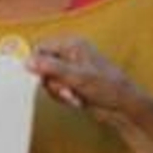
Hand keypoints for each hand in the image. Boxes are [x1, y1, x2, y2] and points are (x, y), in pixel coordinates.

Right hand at [27, 37, 149, 128]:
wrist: (125, 108)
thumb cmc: (108, 87)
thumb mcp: (77, 77)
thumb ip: (51, 68)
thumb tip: (27, 62)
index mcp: (72, 44)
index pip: (41, 49)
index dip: (38, 65)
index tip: (42, 78)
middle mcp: (70, 54)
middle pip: (43, 66)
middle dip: (53, 83)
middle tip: (66, 90)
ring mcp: (71, 70)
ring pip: (48, 80)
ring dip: (59, 92)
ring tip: (74, 97)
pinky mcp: (72, 83)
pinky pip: (56, 89)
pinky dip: (64, 97)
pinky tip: (77, 100)